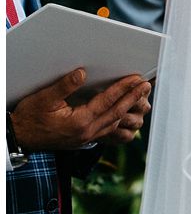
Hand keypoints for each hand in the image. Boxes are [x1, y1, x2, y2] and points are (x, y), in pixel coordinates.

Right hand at [10, 69, 151, 152]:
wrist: (20, 138)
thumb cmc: (29, 117)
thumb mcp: (44, 98)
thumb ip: (64, 85)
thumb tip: (82, 73)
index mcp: (79, 121)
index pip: (108, 102)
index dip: (124, 89)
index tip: (137, 79)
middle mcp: (87, 132)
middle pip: (117, 113)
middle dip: (133, 98)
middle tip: (147, 85)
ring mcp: (87, 138)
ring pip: (115, 123)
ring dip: (129, 109)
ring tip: (141, 97)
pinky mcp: (84, 140)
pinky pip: (108, 131)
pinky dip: (119, 121)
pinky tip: (124, 115)